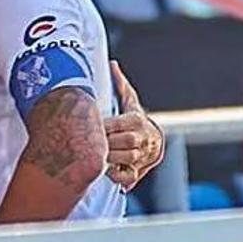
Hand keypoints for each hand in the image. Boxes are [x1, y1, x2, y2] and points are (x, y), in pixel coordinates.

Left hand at [104, 61, 164, 190]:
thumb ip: (119, 84)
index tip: (92, 126)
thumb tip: (112, 64)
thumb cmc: (135, 119)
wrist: (153, 141)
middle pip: (124, 141)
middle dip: (106, 142)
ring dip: (109, 157)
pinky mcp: (137, 172)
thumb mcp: (129, 100)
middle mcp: (141, 138)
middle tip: (89, 142)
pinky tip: (106, 170)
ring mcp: (141, 156)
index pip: (120, 123)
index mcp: (136, 120)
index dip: (105, 126)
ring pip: (126, 157)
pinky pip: (128, 177)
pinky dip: (117, 176)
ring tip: (95, 154)